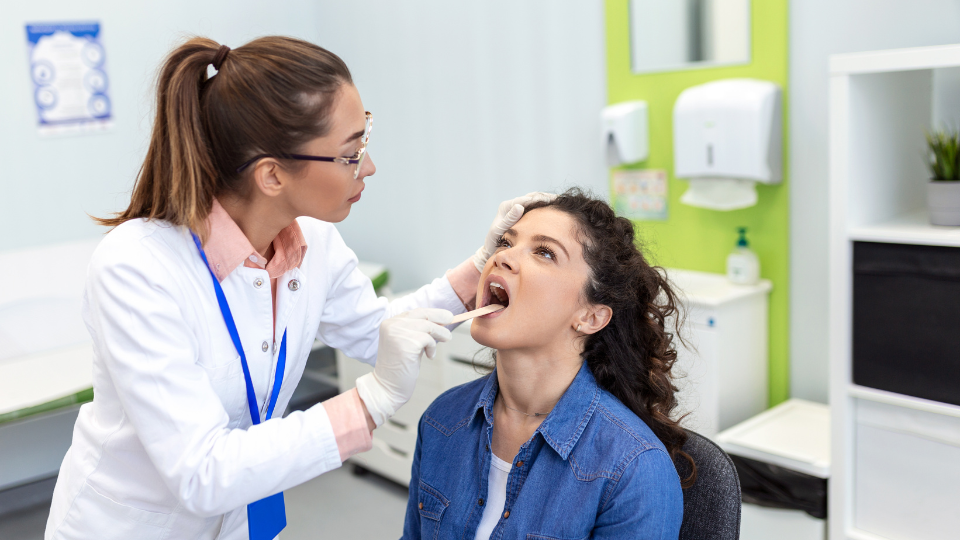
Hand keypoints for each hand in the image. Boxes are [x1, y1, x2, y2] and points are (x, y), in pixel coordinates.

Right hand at [355, 308, 452, 426]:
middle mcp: (392, 325)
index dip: (432, 313)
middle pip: (423, 314)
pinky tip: (429, 357)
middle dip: (440, 316)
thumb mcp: (407, 343)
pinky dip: (433, 347)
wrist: (387, 387)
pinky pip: (429, 339)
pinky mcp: (407, 344)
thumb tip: (441, 321)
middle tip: (451, 319)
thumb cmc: (400, 368)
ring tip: (445, 340)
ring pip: (429, 326)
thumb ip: (418, 331)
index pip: (415, 312)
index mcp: (389, 323)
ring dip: (441, 333)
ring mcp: (398, 333)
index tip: (445, 315)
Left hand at [471, 192, 556, 272]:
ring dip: (548, 201)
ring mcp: (517, 209)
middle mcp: (511, 205)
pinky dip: (545, 208)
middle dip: (547, 197)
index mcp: (506, 207)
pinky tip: (555, 211)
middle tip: (562, 200)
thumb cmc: (494, 243)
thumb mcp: (500, 230)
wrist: (491, 249)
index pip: (527, 199)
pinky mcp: (521, 214)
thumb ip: (509, 219)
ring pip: (536, 201)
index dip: (541, 199)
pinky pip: (535, 208)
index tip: (554, 200)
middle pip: (533, 197)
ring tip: (562, 204)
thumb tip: (519, 206)